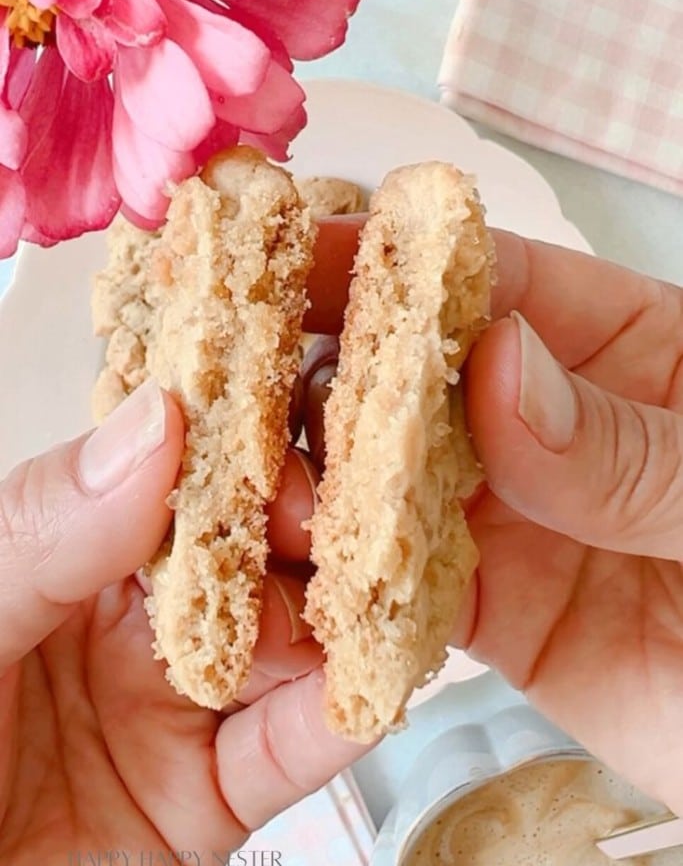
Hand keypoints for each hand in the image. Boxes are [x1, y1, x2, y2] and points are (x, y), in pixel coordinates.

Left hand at [0, 374, 366, 865]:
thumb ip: (47, 527)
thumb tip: (155, 422)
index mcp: (75, 551)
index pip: (176, 472)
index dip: (240, 434)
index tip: (299, 398)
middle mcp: (138, 618)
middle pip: (250, 548)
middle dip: (309, 522)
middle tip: (347, 513)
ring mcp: (180, 705)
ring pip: (287, 642)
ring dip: (341, 613)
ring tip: (383, 588)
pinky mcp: (212, 798)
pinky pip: (290, 752)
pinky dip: (342, 719)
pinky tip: (375, 685)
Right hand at [304, 218, 682, 818]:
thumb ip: (625, 443)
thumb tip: (495, 367)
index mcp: (618, 345)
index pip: (491, 279)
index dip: (394, 260)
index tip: (297, 251)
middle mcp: (542, 421)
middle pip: (412, 375)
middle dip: (324, 373)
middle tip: (237, 386)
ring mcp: (509, 516)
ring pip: (383, 482)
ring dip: (314, 485)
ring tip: (263, 499)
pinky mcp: (490, 615)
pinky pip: (397, 595)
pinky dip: (343, 592)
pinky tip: (292, 590)